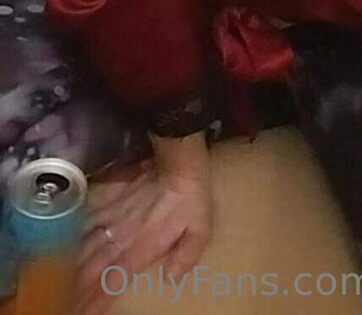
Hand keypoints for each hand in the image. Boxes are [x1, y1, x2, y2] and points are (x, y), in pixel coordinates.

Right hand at [74, 154, 212, 314]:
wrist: (177, 162)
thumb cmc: (191, 198)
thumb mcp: (199, 230)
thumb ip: (186, 256)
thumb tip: (170, 278)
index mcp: (142, 247)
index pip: (114, 280)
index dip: (97, 299)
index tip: (82, 314)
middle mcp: (122, 235)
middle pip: (93, 267)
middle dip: (78, 288)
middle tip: (66, 302)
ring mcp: (113, 216)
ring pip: (86, 245)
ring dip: (73, 265)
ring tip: (63, 281)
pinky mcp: (110, 199)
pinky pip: (88, 219)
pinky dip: (76, 233)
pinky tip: (68, 242)